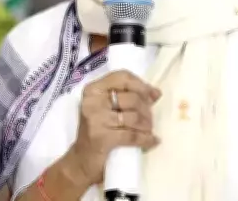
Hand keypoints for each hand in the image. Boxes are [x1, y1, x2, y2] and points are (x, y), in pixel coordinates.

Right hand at [64, 70, 160, 187]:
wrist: (82, 159)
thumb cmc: (98, 131)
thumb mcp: (109, 109)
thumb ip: (129, 96)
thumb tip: (156, 93)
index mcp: (93, 89)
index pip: (123, 77)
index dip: (142, 85)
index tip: (153, 95)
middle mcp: (92, 101)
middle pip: (131, 98)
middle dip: (146, 110)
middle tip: (150, 120)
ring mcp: (95, 119)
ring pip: (133, 117)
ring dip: (147, 125)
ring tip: (149, 130)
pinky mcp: (101, 138)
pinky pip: (131, 135)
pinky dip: (145, 139)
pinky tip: (152, 141)